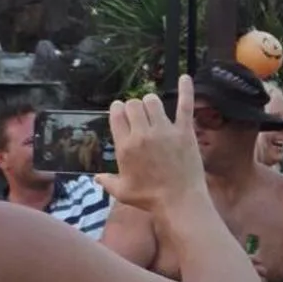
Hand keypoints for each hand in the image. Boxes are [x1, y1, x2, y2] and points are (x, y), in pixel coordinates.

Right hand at [102, 82, 208, 221]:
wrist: (180, 203)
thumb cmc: (150, 199)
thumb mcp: (123, 192)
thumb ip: (107, 182)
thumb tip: (96, 178)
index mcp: (125, 145)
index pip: (117, 113)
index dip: (119, 111)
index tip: (123, 114)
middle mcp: (142, 134)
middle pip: (134, 104)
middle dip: (135, 108)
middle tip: (141, 118)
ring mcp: (164, 131)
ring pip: (153, 101)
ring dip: (152, 104)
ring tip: (155, 112)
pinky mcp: (184, 132)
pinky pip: (185, 105)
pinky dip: (186, 90)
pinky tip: (185, 78)